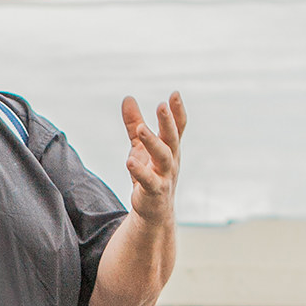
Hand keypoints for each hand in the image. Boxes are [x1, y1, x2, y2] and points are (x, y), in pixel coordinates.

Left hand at [120, 93, 184, 221]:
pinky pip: (148, 180)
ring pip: (162, 157)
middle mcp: (171, 160)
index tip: (175, 94)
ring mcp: (165, 176)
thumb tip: (128, 97)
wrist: (154, 211)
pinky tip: (130, 162)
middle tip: (162, 105)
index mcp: (170, 148)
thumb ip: (134, 122)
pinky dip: (140, 171)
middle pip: (172, 138)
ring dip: (153, 142)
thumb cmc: (149, 173)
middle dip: (168, 122)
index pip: (177, 127)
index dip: (177, 112)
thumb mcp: (139, 146)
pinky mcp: (154, 191)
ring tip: (141, 129)